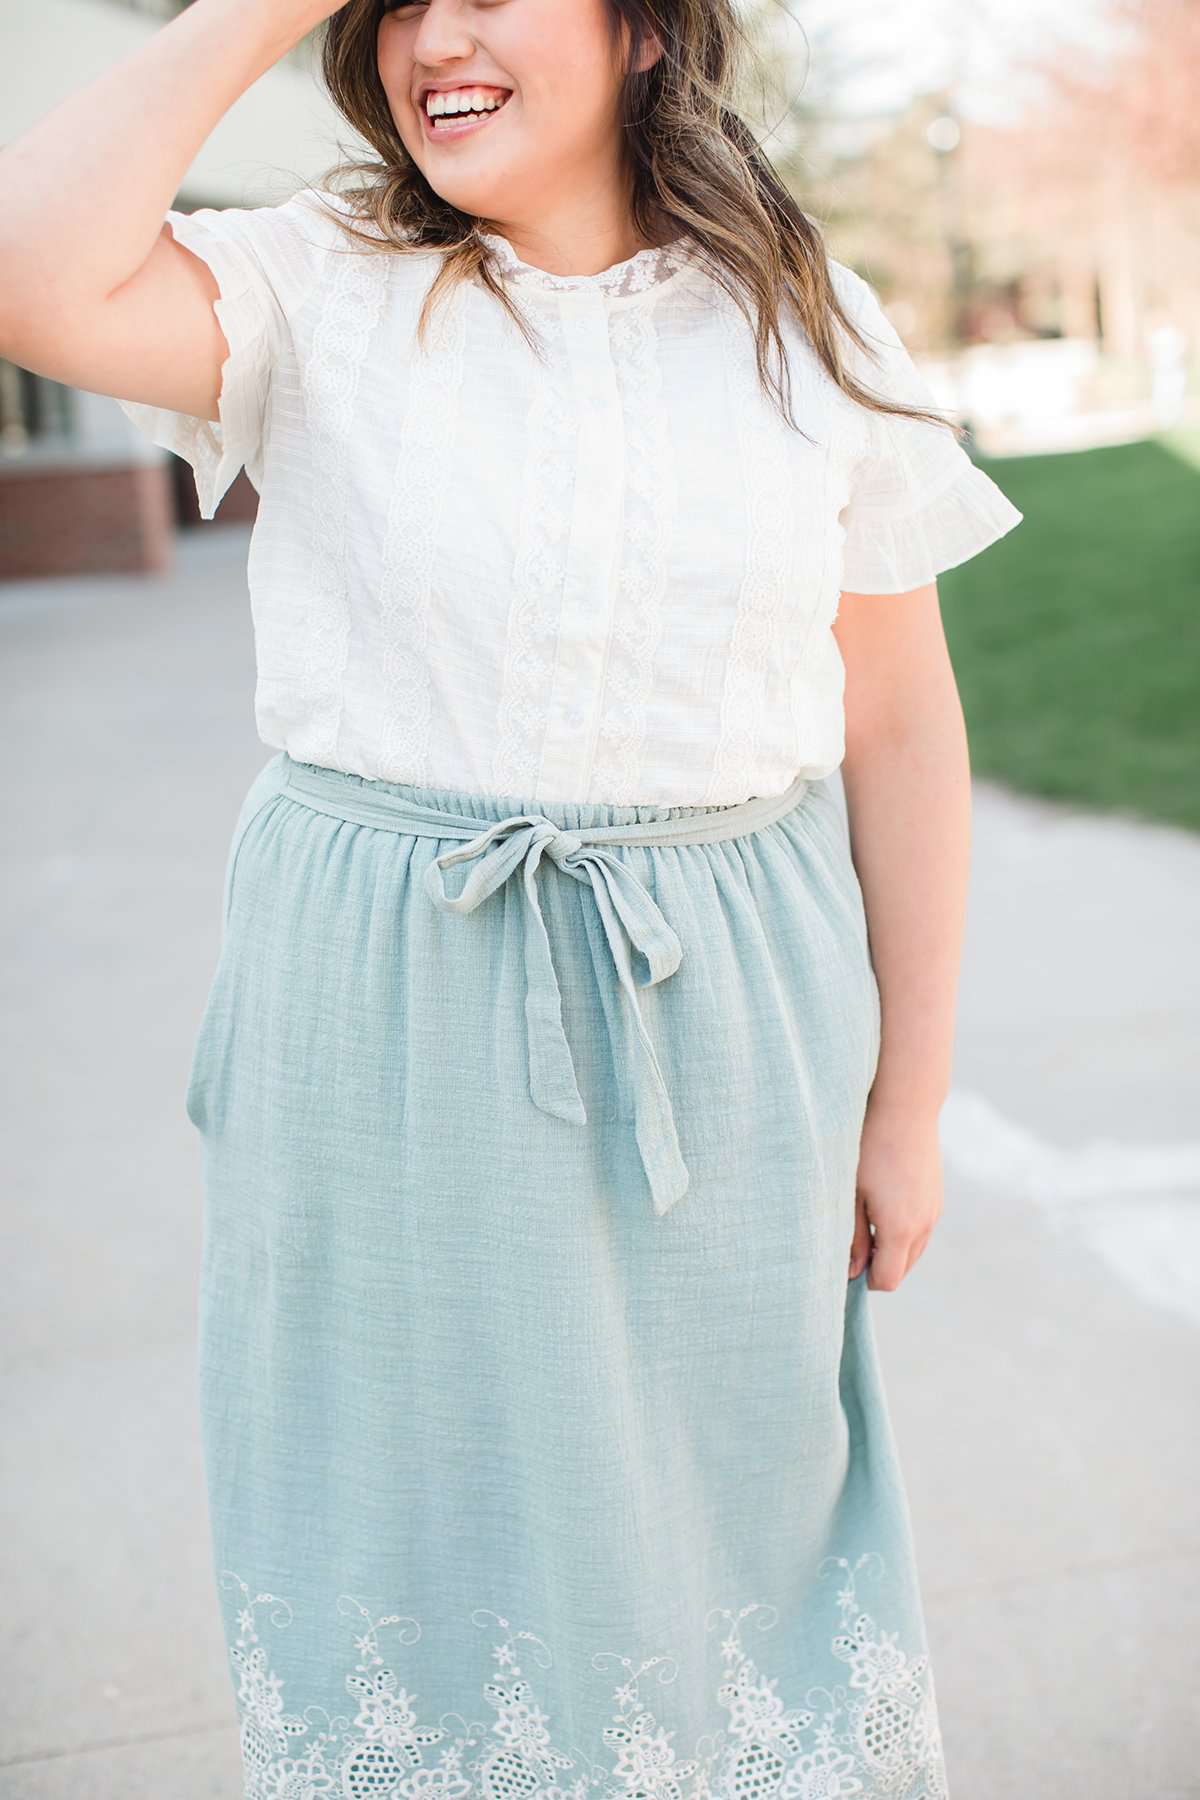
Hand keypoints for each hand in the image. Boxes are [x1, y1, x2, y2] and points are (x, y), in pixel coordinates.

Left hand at [848, 1101, 943, 1289]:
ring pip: (914, 1251)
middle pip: (902, 1269)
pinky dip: (904, 1231)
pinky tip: (885, 1204)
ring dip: (892, 1248)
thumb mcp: (851, 1195)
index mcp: (900, 1230)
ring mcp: (934, 1212)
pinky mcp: (937, 1199)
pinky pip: (922, 1230)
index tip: (847, 1261)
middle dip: (879, 1265)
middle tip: (853, 1239)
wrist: (905, 1110)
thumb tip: (853, 1272)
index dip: (866, 1279)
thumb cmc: (869, 1150)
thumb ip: (852, 1238)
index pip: (888, 1280)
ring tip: (867, 1218)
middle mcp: (923, 1226)